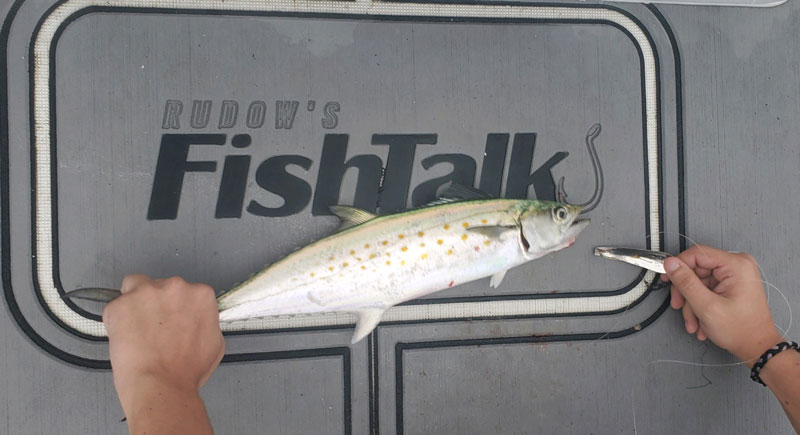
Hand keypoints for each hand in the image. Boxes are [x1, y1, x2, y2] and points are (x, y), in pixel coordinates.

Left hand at [103, 275, 224, 416]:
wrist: (162, 385)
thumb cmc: (186, 371)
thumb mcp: (214, 342)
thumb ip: (205, 321)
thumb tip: (197, 320)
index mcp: (200, 295)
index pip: (186, 290)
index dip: (177, 306)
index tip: (172, 319)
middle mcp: (176, 286)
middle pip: (161, 285)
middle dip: (156, 303)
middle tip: (154, 328)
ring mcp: (146, 292)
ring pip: (134, 287)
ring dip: (135, 303)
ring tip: (136, 330)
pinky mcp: (121, 304)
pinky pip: (115, 306)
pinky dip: (116, 319)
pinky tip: (124, 338)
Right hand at [661, 245, 781, 365]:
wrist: (756, 347)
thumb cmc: (741, 330)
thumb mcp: (706, 306)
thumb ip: (686, 282)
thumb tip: (671, 263)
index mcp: (736, 265)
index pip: (697, 254)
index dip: (678, 266)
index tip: (667, 278)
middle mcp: (737, 266)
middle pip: (696, 269)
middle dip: (685, 292)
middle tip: (679, 305)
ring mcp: (734, 275)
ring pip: (698, 281)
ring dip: (691, 303)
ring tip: (694, 321)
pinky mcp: (731, 284)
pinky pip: (706, 288)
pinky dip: (699, 303)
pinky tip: (700, 319)